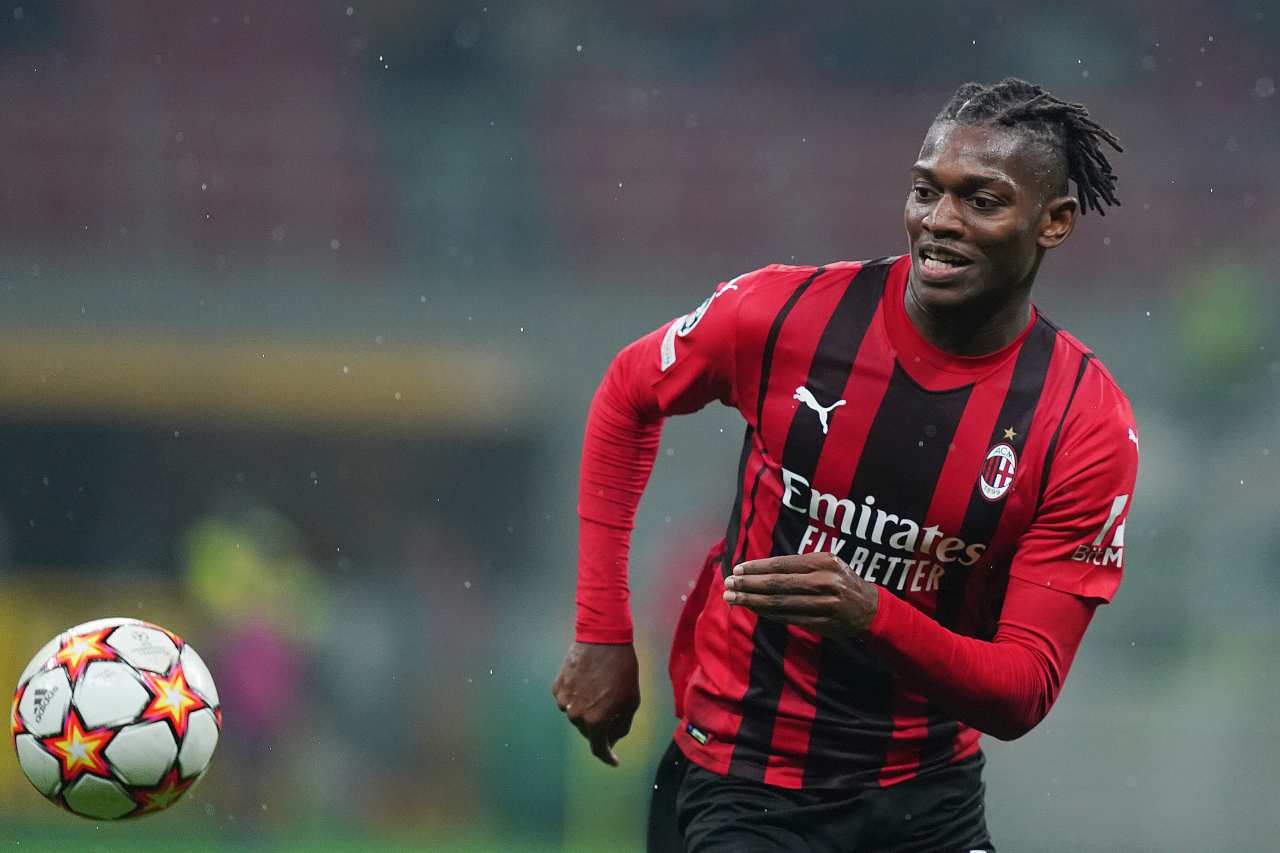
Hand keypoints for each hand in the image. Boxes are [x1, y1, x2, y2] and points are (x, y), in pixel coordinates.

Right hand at [551, 642, 639, 766]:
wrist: (603, 638)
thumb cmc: (622, 669)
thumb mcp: (631, 701)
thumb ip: (621, 726)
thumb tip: (612, 740)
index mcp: (596, 720)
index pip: (599, 748)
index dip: (607, 757)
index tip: (613, 760)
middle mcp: (576, 714)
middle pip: (588, 731)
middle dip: (600, 728)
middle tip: (612, 714)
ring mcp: (564, 700)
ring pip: (576, 716)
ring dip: (587, 712)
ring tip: (600, 693)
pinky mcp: (557, 686)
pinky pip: (567, 701)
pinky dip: (576, 699)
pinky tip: (588, 685)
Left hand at [722, 552, 878, 638]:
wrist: (870, 609)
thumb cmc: (841, 580)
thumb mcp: (827, 563)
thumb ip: (799, 565)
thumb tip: (760, 569)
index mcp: (824, 562)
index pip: (782, 564)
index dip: (757, 568)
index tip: (738, 569)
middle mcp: (825, 582)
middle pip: (778, 584)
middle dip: (749, 584)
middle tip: (728, 584)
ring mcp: (825, 605)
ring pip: (780, 603)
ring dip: (752, 601)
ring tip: (733, 598)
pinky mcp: (823, 624)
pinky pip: (788, 618)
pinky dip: (767, 614)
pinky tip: (753, 609)